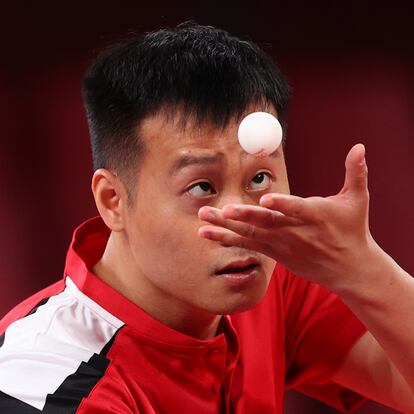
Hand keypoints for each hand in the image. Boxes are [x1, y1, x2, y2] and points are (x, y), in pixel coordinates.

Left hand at [198, 144, 380, 291]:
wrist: (348, 269)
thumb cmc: (353, 230)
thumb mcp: (357, 200)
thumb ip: (355, 172)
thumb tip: (360, 146)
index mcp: (315, 216)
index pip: (297, 209)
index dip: (282, 205)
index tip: (265, 199)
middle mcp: (295, 232)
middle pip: (266, 223)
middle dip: (243, 216)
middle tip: (222, 209)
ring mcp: (282, 244)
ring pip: (250, 235)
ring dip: (225, 227)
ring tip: (203, 216)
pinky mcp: (274, 253)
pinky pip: (247, 245)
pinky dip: (226, 239)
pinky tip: (206, 233)